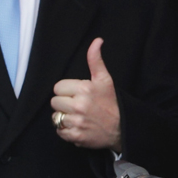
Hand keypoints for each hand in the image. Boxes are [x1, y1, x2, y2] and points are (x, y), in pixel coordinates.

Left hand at [51, 38, 122, 152]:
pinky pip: (59, 132)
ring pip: (56, 117)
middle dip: (64, 103)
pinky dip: (66, 130)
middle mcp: (79, 106)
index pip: (58, 87)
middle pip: (55, 102)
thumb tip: (97, 41)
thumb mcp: (104, 79)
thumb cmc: (111, 103)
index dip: (66, 90)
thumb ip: (95, 60)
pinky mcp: (76, 137)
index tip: (77, 94)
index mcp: (84, 89)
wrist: (122, 128)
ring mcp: (77, 122)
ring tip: (77, 116)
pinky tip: (77, 126)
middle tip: (77, 105)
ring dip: (64, 117)